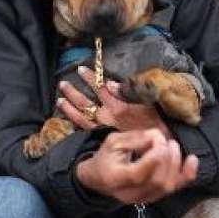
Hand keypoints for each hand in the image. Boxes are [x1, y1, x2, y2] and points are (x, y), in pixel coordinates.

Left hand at [56, 66, 172, 137]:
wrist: (159, 148)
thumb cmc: (157, 125)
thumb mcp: (147, 106)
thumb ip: (128, 94)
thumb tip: (111, 84)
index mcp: (118, 107)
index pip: (100, 89)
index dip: (90, 78)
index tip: (81, 69)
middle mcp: (107, 118)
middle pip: (85, 103)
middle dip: (73, 93)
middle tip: (62, 84)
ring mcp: (104, 128)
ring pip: (81, 117)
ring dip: (70, 107)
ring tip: (59, 99)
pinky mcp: (104, 138)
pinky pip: (85, 130)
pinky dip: (75, 123)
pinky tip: (68, 119)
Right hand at [75, 128, 198, 204]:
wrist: (98, 179)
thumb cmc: (105, 158)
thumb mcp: (113, 141)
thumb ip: (136, 138)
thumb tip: (158, 136)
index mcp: (115, 178)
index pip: (138, 174)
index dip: (154, 157)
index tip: (157, 140)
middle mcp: (129, 194)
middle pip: (157, 181)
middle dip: (167, 158)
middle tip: (165, 141)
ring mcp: (143, 199)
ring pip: (167, 187)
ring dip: (176, 164)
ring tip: (173, 146)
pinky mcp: (154, 198)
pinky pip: (174, 190)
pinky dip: (186, 175)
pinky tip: (193, 160)